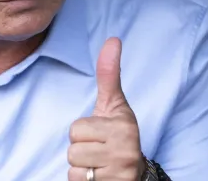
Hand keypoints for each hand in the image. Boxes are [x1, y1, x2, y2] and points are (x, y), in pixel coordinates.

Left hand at [68, 37, 144, 180]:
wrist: (134, 173)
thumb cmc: (119, 134)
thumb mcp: (115, 105)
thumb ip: (109, 74)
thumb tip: (113, 39)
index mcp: (123, 127)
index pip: (76, 129)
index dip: (83, 132)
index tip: (100, 134)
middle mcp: (125, 151)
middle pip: (73, 149)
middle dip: (81, 150)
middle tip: (99, 150)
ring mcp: (119, 172)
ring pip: (74, 167)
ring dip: (82, 167)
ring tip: (99, 163)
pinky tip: (99, 176)